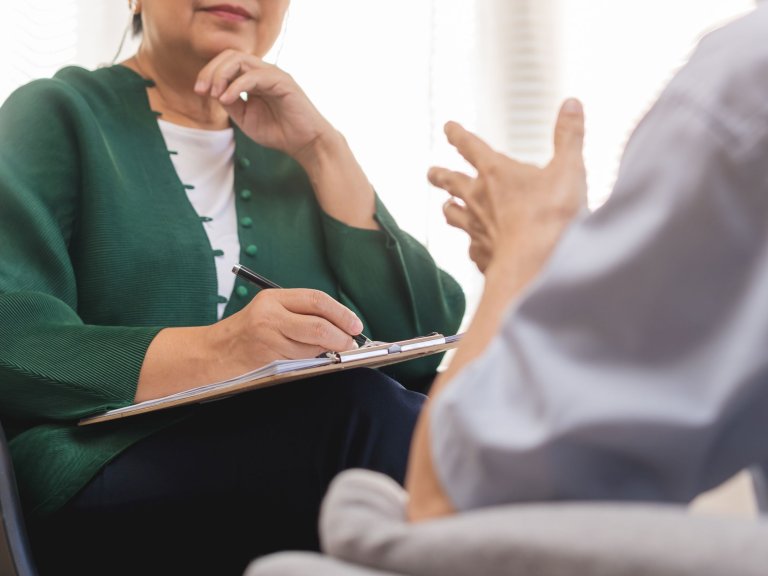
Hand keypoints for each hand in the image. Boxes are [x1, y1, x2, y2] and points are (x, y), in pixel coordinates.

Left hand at [194, 50, 334, 160]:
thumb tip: (213, 91)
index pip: (227, 63)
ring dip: (221, 75)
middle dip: (211, 70)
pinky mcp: (282, 81)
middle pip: (231, 55)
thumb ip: (231, 103)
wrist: (305, 144)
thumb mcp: (245, 118)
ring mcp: (274, 74)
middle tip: (201, 90)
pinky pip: (253, 76)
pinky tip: (227, 99)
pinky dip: (236, 86)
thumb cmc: (279, 132)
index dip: (209, 73)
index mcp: (255, 78)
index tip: (199, 91)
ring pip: (241, 60)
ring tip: (214, 94)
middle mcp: (264, 72)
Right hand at [208, 287, 362, 376]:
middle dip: (342, 336)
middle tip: (352, 344)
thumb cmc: (246, 333)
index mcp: (273, 298)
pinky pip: (301, 360)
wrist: (212, 354)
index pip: (317, 299)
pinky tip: (312, 359)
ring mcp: (268, 338)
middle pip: (319, 325)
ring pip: (313, 346)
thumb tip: (341, 324)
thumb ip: (300, 313)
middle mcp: (270, 315)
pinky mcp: (267, 358)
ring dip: (328, 351)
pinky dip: (313, 361)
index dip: (341, 313)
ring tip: (331, 351)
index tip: (355, 325)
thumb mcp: (270, 312)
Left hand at [428, 99, 586, 273]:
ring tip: (447, 207)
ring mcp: (476, 229)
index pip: (470, 146)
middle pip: (451, 182)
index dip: (458, 135)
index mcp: (495, 172)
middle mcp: (478, 199)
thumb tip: (572, 103)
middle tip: (431, 173)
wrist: (536, 266)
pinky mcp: (482, 255)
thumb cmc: (552, 216)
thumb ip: (569, 136)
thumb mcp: (569, 169)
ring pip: (453, 214)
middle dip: (441, 175)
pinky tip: (475, 248)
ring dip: (450, 209)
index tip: (448, 128)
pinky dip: (472, 245)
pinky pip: (471, 248)